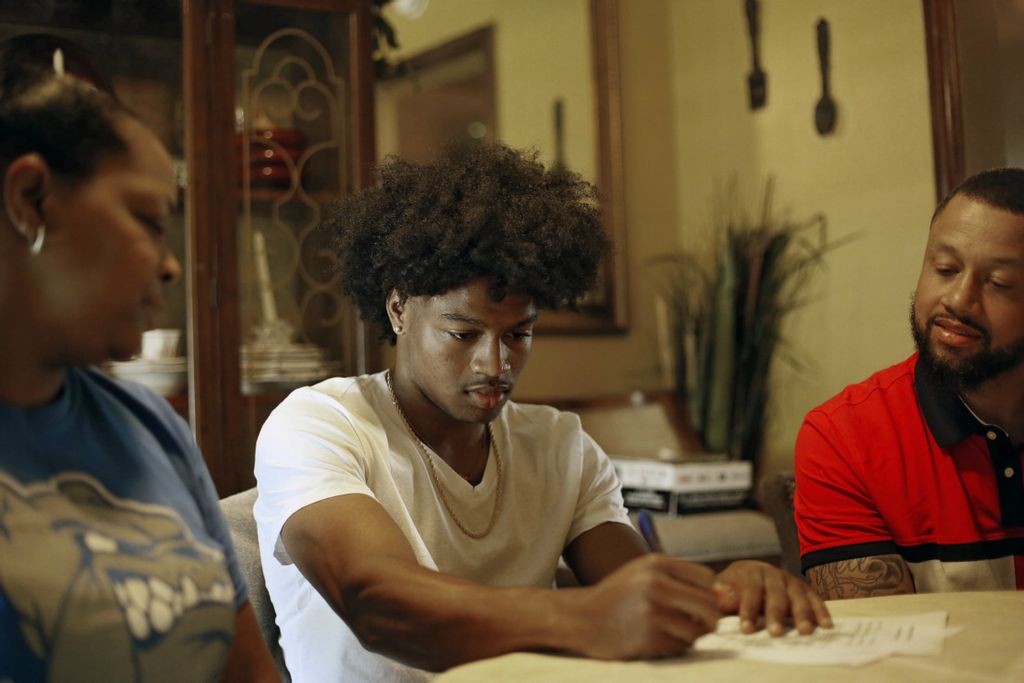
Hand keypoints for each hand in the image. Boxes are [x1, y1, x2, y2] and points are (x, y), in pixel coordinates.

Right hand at [573, 554, 721, 659]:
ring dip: (693, 635)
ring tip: (677, 632)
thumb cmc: (617, 596)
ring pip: (697, 629)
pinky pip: (680, 646)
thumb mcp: (643, 573)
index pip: (706, 578)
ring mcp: (651, 611)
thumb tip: (721, 593)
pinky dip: (676, 646)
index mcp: (657, 564)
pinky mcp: (647, 637)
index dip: (709, 593)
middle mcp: (655, 584)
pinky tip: (660, 639)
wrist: (581, 618)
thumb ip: (678, 578)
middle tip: (703, 625)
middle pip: (708, 605)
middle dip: (710, 619)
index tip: (700, 603)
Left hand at [713, 560, 831, 635]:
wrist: (749, 575)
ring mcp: (789, 580)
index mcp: (749, 572)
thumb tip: (717, 594)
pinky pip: (814, 598)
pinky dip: (821, 611)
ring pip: (797, 595)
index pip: (749, 590)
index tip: (746, 630)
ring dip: (802, 613)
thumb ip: (721, 595)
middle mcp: (772, 573)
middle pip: (775, 593)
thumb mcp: (723, 590)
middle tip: (775, 633)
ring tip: (804, 631)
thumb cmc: (733, 589)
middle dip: (775, 614)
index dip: (748, 610)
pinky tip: (825, 625)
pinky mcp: (804, 589)